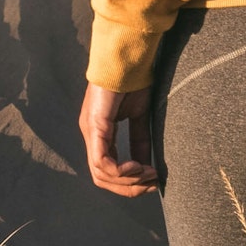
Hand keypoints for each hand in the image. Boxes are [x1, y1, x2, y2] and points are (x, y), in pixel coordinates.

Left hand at [80, 81, 161, 195]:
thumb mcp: (140, 117)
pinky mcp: (95, 126)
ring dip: (129, 180)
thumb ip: (140, 141)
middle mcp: (91, 136)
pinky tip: (139, 166)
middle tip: (153, 183)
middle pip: (102, 179)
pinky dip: (121, 171)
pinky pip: (102, 161)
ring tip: (149, 174)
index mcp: (100, 134)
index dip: (130, 182)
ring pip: (101, 174)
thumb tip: (147, 166)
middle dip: (130, 187)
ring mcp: (90, 132)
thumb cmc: (133, 81)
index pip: (107, 171)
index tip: (154, 181)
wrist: (128, 58)